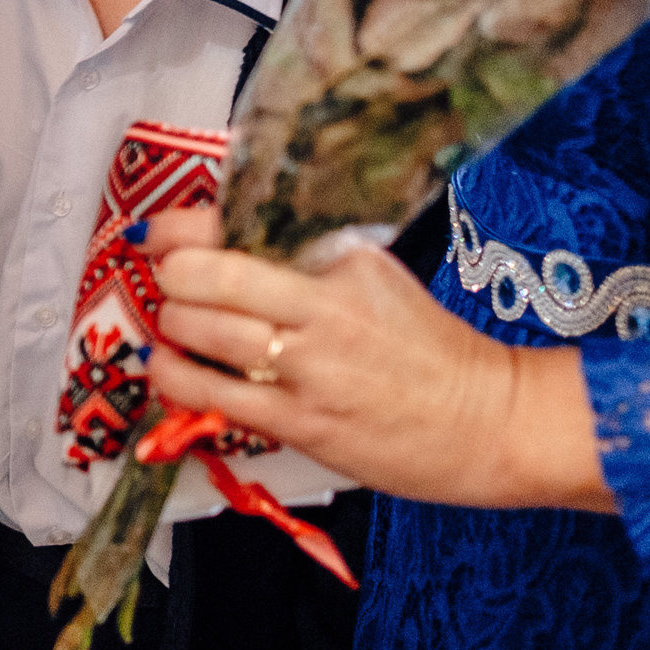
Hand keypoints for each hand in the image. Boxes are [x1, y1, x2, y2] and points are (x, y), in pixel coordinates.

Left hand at [139, 204, 615, 511]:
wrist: (492, 420)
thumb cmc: (429, 347)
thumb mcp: (374, 277)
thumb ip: (307, 258)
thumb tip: (227, 241)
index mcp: (341, 260)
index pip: (237, 227)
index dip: (178, 230)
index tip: (157, 233)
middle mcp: (322, 306)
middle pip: (207, 276)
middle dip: (169, 278)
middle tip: (168, 284)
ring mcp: (311, 367)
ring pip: (203, 332)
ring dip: (170, 325)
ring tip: (170, 325)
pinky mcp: (303, 423)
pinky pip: (215, 396)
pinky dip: (178, 378)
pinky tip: (169, 369)